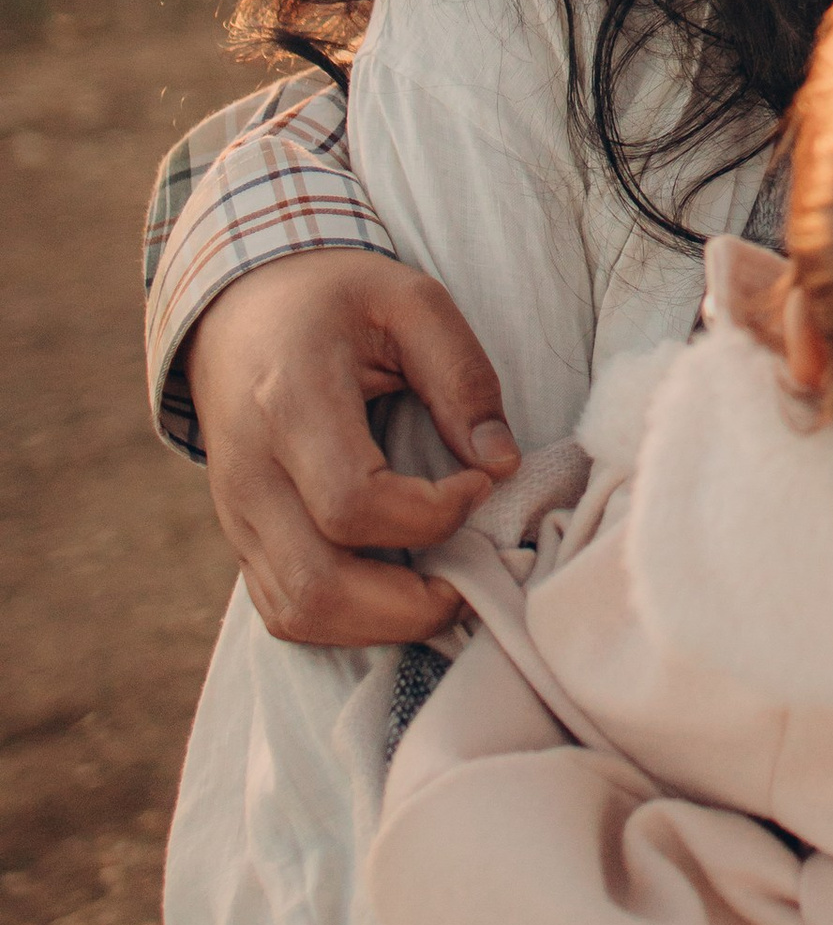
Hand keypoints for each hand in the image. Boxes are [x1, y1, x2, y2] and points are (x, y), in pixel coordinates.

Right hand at [189, 249, 515, 644]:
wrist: (239, 306)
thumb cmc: (333, 298)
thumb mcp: (412, 302)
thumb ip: (463, 377)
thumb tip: (502, 464)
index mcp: (289, 402)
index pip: (353, 503)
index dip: (433, 513)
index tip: (482, 482)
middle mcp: (249, 471)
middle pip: (319, 585)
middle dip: (412, 606)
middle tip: (473, 576)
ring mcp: (236, 514)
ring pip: (298, 613)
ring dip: (381, 626)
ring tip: (443, 590)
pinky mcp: (241, 538)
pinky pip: (284, 610)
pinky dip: (347, 622)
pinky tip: (399, 590)